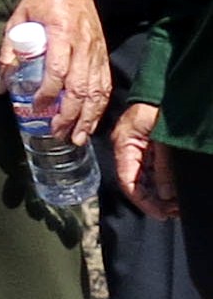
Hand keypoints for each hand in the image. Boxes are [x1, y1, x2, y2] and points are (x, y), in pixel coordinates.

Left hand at [0, 0, 109, 142]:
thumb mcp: (16, 20)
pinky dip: (100, 104)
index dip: (48, 92)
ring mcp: (96, 50)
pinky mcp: (102, 53)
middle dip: (70, 114)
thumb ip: (8, 54)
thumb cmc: (40, 0)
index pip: (57, 70)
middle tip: (58, 134)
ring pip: (96, 89)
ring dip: (88, 116)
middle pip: (80, 86)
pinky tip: (93, 120)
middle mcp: (82, 45)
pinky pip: (105, 83)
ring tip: (77, 136)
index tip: (38, 108)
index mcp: (60, 34)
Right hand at [115, 102, 179, 218]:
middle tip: (172, 212)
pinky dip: (160, 180)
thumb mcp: (164, 139)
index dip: (143, 200)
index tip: (161, 214)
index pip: (128, 180)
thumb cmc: (162, 106)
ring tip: (175, 205)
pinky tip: (171, 190)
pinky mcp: (145, 143)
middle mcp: (125, 147)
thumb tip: (166, 195)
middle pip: (134, 181)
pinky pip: (149, 167)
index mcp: (124, 145)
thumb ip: (164, 167)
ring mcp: (135, 145)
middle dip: (153, 199)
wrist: (167, 84)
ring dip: (158, 191)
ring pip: (143, 176)